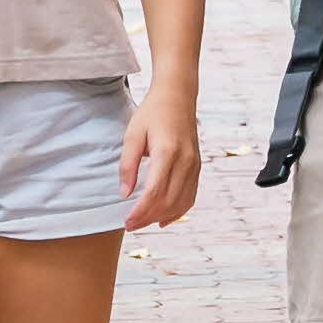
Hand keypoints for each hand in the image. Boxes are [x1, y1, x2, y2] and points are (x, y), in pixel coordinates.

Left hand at [117, 94, 203, 230]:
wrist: (177, 97)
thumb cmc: (152, 113)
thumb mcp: (132, 135)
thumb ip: (127, 165)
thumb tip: (125, 193)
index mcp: (167, 152)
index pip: (154, 192)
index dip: (140, 211)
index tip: (126, 221)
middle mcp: (185, 161)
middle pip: (168, 201)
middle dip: (148, 218)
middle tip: (130, 226)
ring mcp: (194, 165)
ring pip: (181, 203)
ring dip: (161, 217)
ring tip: (143, 223)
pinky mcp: (198, 168)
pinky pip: (190, 197)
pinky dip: (177, 211)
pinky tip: (164, 219)